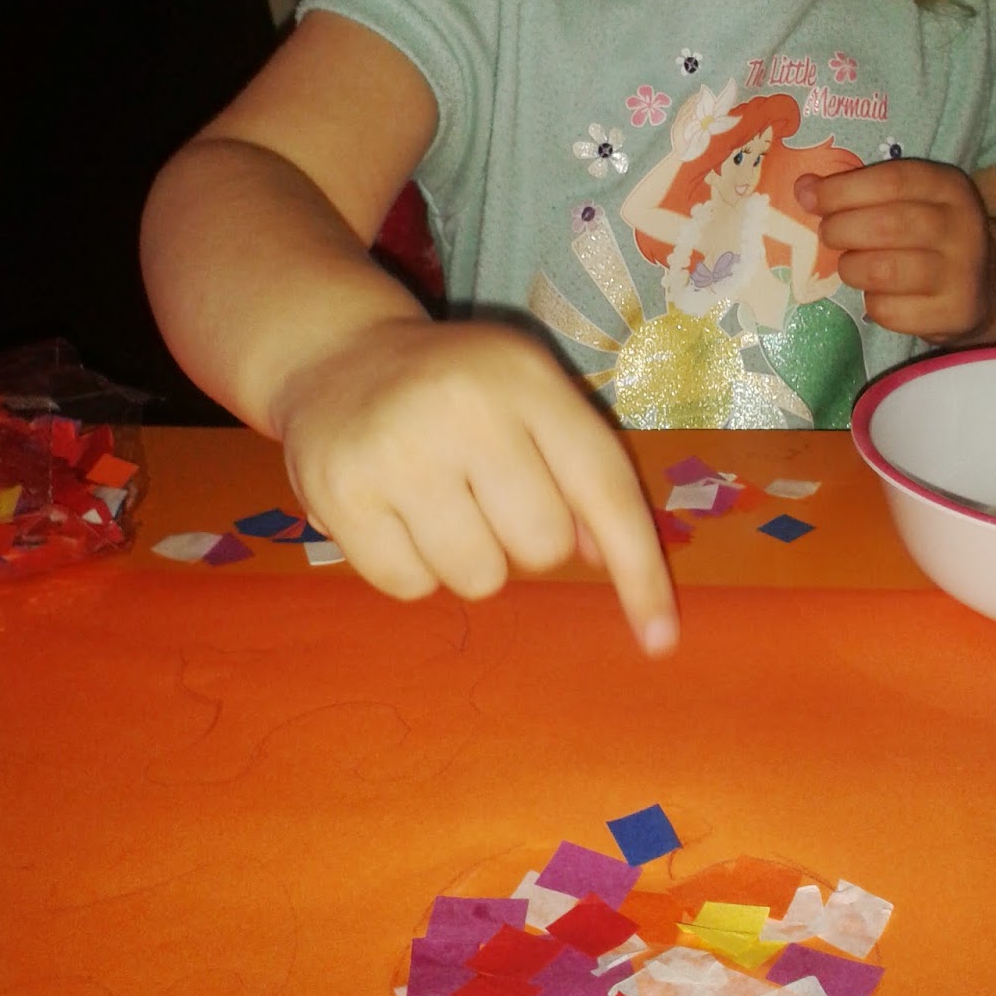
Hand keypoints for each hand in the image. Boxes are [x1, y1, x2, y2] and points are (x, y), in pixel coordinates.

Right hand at [270, 317, 678, 655]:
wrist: (335, 355)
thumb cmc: (455, 388)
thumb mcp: (528, 396)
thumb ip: (578, 468)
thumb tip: (607, 561)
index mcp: (528, 380)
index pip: (604, 489)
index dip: (640, 572)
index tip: (660, 641)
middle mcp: (465, 408)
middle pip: (541, 547)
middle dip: (524, 540)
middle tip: (488, 496)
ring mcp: (397, 451)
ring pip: (477, 578)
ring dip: (468, 558)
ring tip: (438, 502)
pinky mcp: (340, 493)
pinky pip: (409, 587)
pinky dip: (411, 567)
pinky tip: (395, 514)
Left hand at [796, 160, 995, 342]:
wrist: (987, 285)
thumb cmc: (928, 235)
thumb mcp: (908, 200)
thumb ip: (859, 190)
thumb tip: (803, 187)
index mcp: (949, 187)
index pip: (891, 180)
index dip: (842, 189)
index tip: (809, 196)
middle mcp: (961, 226)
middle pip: (884, 226)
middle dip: (839, 230)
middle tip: (829, 234)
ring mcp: (961, 273)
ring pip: (881, 271)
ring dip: (851, 268)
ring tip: (853, 265)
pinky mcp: (954, 313)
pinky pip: (888, 310)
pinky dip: (871, 303)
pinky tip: (880, 294)